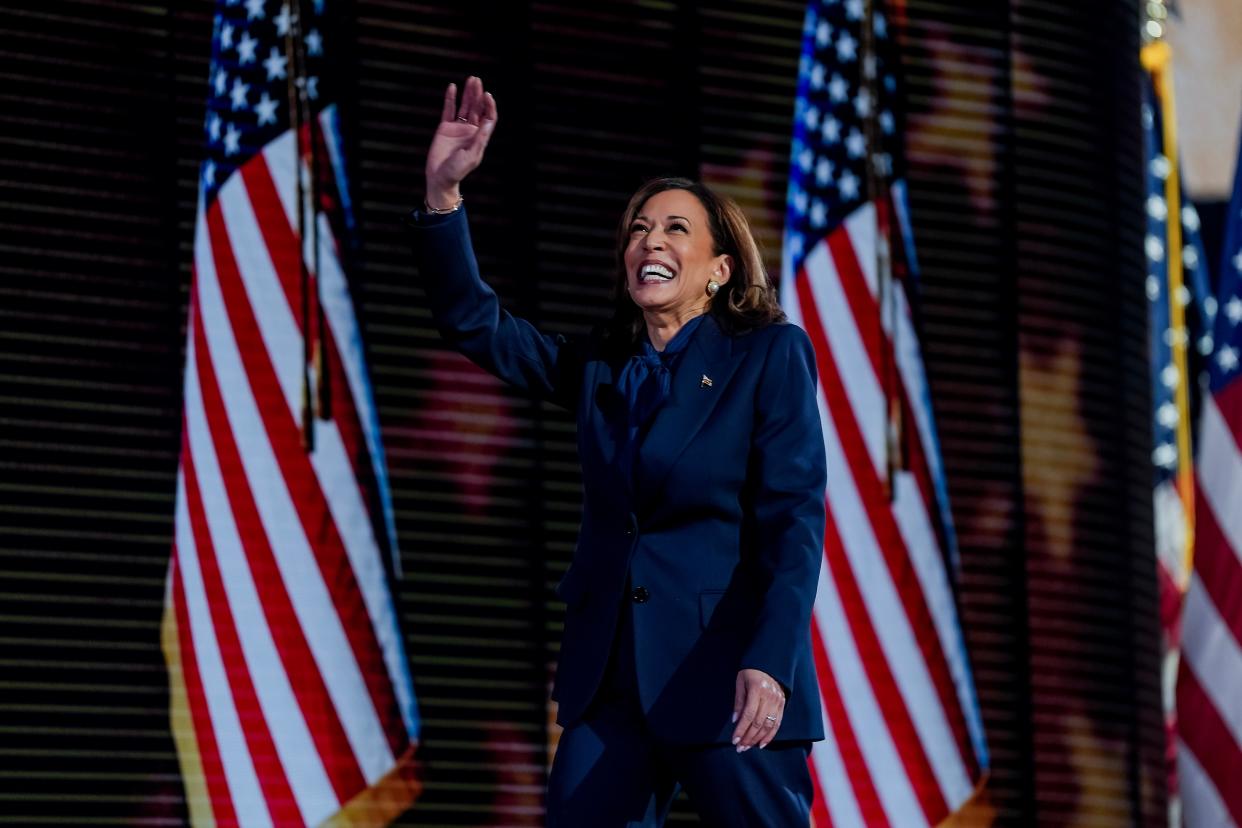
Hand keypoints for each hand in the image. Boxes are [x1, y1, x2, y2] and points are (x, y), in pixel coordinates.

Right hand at [424, 76, 496, 208]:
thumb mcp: (472, 155)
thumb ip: (480, 138)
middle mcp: (470, 130)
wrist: (439, 177)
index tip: (486, 95)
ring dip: (468, 93)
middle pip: (477, 108)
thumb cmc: (457, 170)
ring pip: (464, 106)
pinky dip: (451, 99)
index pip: (488, 117)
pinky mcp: (444, 127)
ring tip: (470, 80)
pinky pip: (448, 110)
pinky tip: (453, 88)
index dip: (489, 105)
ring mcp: (457, 128)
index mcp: (480, 137)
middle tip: (477, 80)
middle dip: (478, 94)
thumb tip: (489, 121)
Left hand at [731, 668, 785, 751]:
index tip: (734, 740)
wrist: (770, 663)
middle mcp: (769, 697)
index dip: (741, 729)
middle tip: (740, 748)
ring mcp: (777, 701)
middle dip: (748, 737)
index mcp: (757, 689)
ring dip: (757, 739)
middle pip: (758, 722)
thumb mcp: (740, 682)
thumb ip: (739, 701)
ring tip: (748, 747)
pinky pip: (777, 724)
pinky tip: (762, 744)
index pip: (748, 715)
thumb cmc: (751, 672)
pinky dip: (770, 736)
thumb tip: (735, 720)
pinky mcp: (782, 705)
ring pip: (768, 725)